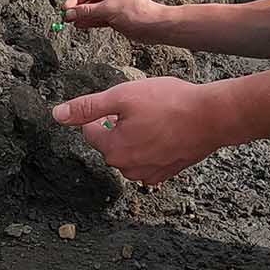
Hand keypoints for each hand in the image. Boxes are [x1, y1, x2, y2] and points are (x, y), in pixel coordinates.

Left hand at [51, 77, 237, 185]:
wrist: (213, 117)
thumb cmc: (169, 103)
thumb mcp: (122, 96)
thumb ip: (87, 107)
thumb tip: (56, 115)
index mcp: (113, 151)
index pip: (91, 131)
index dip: (104, 112)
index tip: (124, 101)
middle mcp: (129, 169)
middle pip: (112, 142)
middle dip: (121, 124)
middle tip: (143, 107)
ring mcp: (150, 174)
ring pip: (132, 150)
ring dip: (138, 135)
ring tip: (158, 117)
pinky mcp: (168, 172)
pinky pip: (151, 157)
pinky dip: (155, 144)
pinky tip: (169, 129)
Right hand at [60, 0, 162, 39]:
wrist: (153, 27)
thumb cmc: (138, 12)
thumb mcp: (109, 9)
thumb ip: (88, 11)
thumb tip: (71, 13)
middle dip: (76, 3)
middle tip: (66, 12)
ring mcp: (111, 5)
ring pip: (90, 7)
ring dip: (80, 13)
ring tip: (69, 20)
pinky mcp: (112, 17)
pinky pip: (95, 17)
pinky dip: (87, 20)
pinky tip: (78, 24)